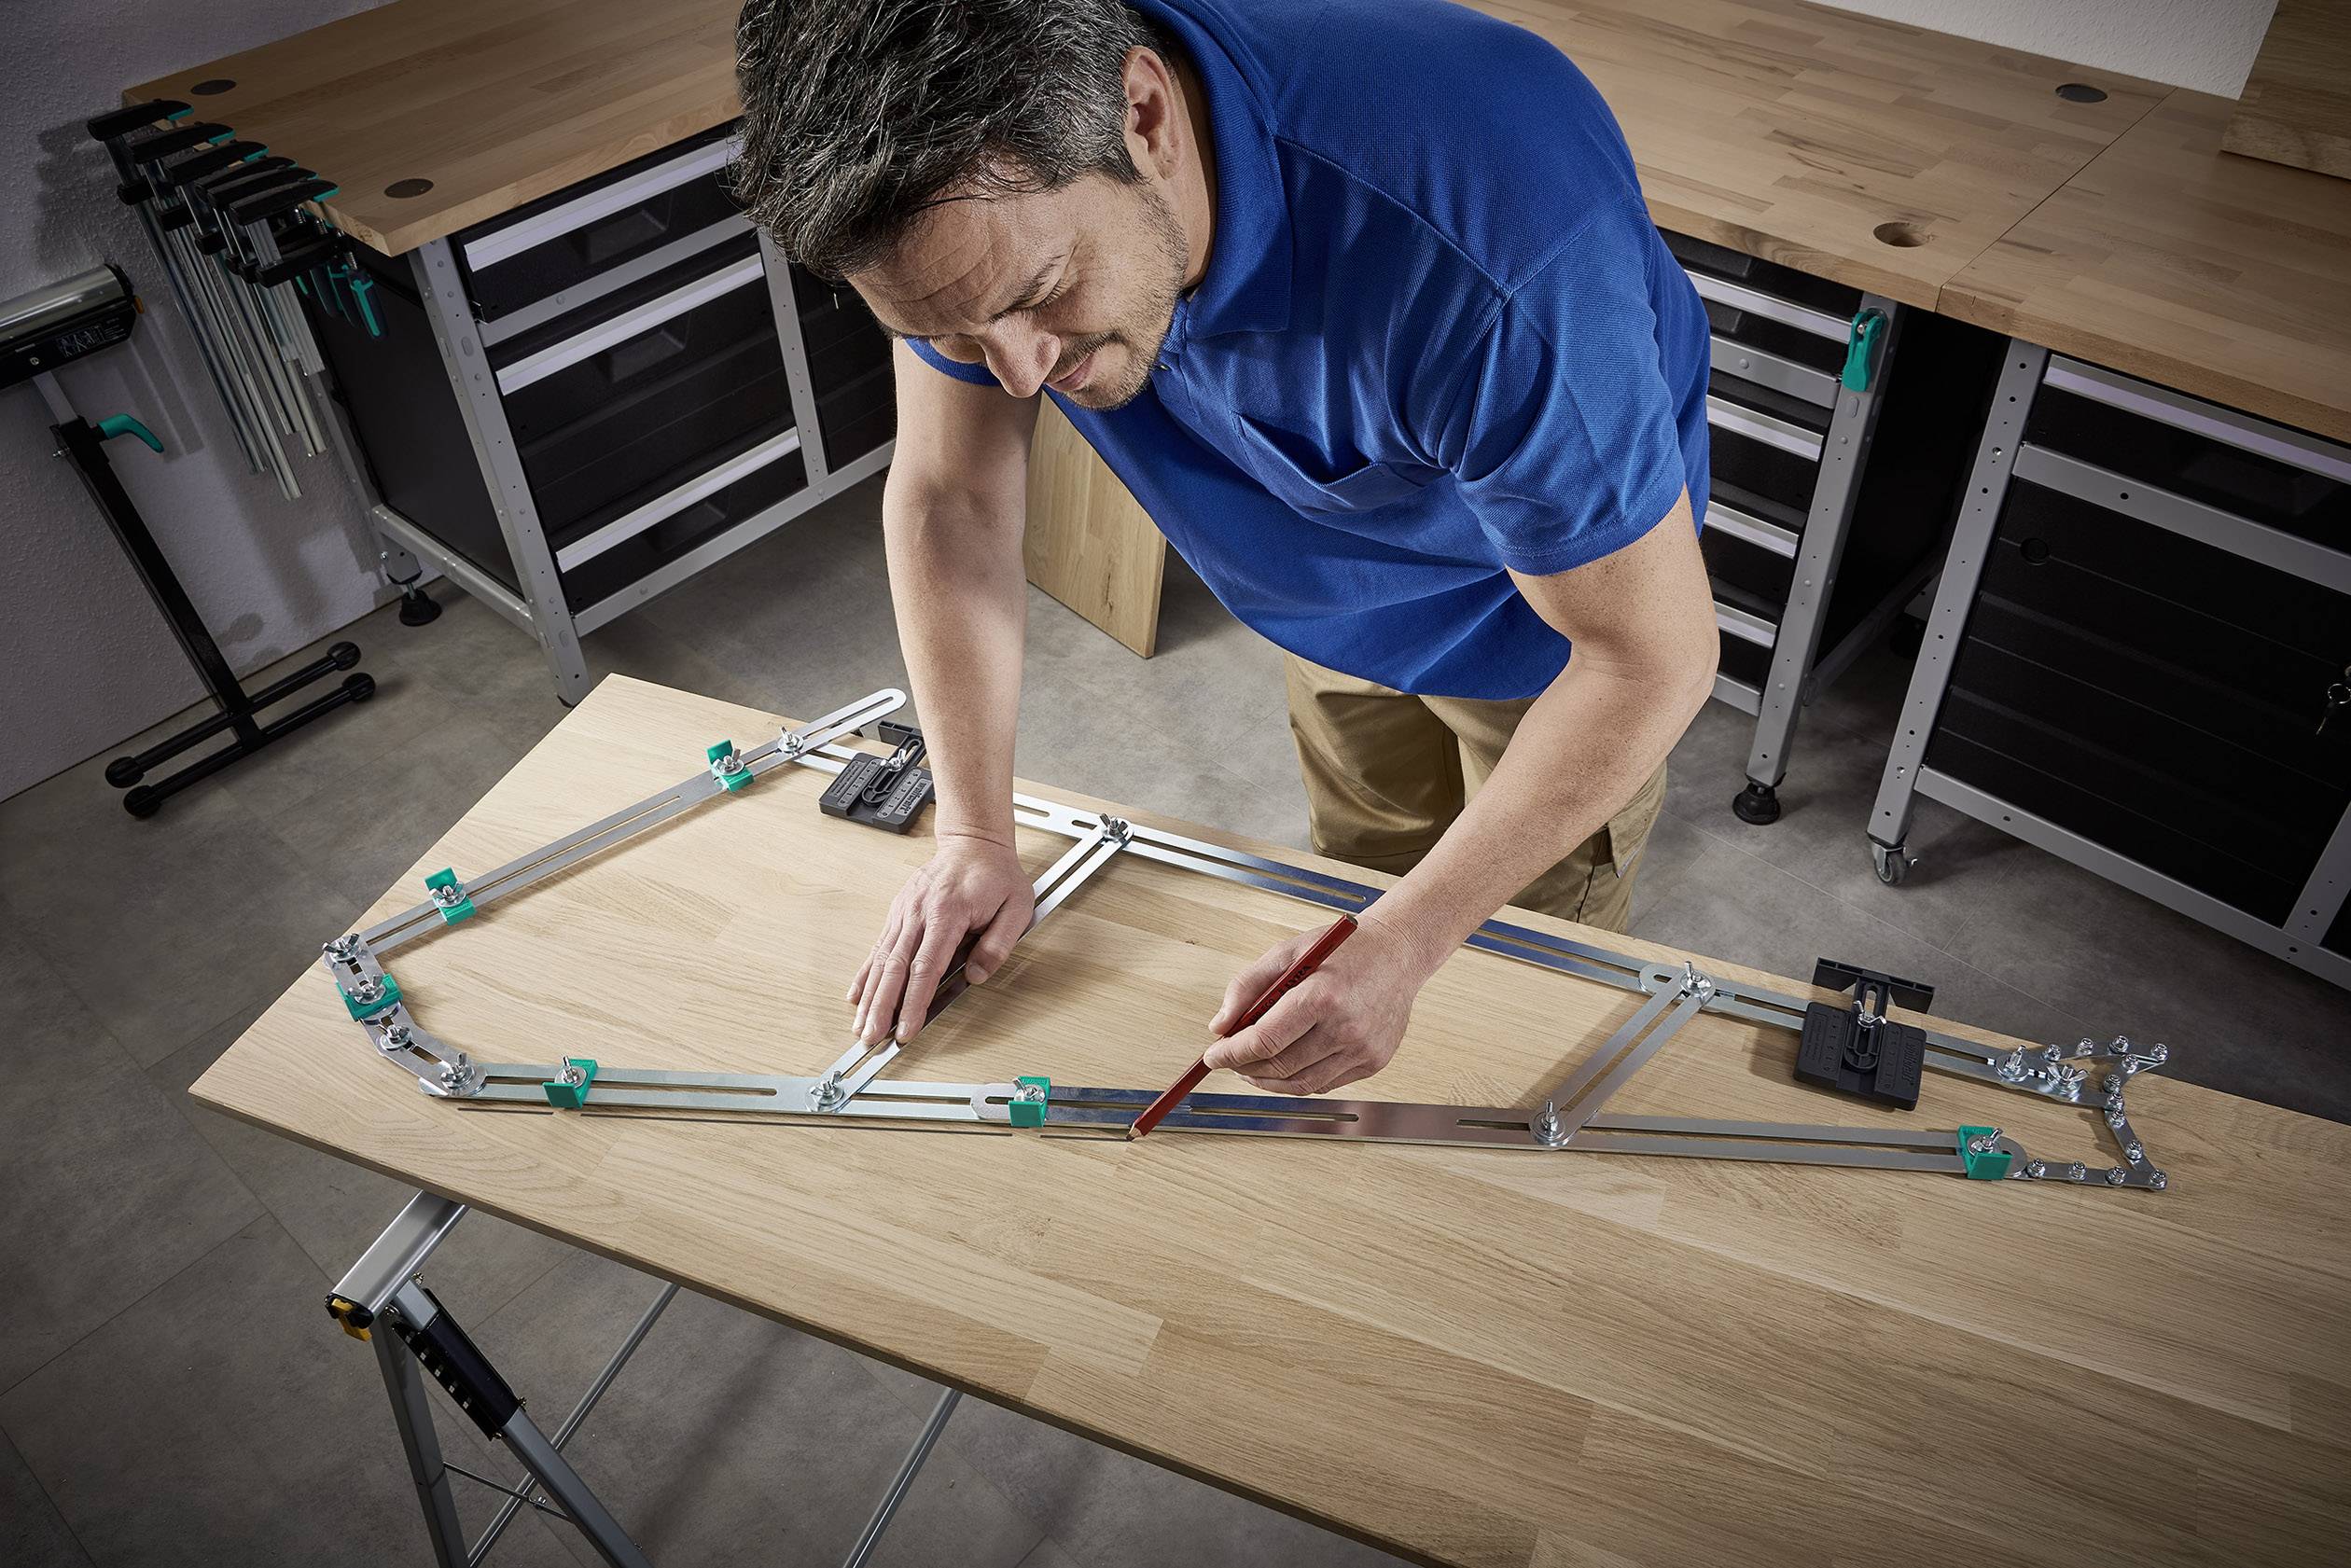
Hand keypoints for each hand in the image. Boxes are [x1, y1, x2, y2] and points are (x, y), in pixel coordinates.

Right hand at [848, 831, 1032, 1045]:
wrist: (974, 842)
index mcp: (949, 912)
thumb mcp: (1016, 907)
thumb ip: (997, 945)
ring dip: (869, 995)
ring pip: (881, 959)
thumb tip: (976, 976)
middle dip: (881, 1007)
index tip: (906, 1029)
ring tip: (860, 1025)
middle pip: (895, 967)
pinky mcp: (899, 912)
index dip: (914, 1002)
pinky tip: (857, 995)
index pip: (927, 966)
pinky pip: (879, 946)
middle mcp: (920, 912)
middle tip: (871, 1037)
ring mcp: (905, 911)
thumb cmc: (996, 874)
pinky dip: (866, 973)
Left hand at [1199, 913, 1433, 1094]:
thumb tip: (1219, 1026)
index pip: (1264, 1041)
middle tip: (1230, 1059)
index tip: (1213, 1057)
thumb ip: (1247, 986)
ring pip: (1300, 1084)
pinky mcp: (1374, 1062)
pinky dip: (1298, 1079)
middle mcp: (1345, 1028)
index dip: (1231, 1054)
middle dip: (1245, 1068)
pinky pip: (1325, 1084)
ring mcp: (1363, 1049)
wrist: (1399, 952)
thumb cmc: (1343, 949)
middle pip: (1280, 1067)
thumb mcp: (1288, 951)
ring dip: (1269, 1080)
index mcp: (1321, 996)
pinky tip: (1289, 1062)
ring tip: (1253, 1067)